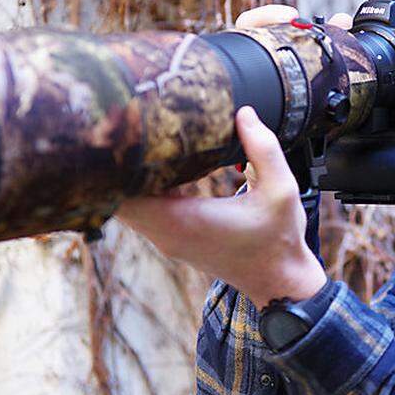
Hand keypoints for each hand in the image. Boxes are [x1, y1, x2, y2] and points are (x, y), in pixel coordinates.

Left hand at [115, 4, 351, 307]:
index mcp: (184, 221)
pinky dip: (140, 187)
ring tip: (136, 138)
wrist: (279, 282)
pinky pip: (141, 210)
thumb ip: (262, 148)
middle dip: (115, 163)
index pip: (121, 195)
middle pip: (115, 196)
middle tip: (124, 124)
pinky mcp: (171, 238)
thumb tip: (244, 113)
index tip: (119, 132)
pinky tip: (156, 161)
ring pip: (125, 204)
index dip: (113, 164)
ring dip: (126, 175)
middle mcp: (166, 233)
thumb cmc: (279, 239)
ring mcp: (166, 238)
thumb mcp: (281, 190)